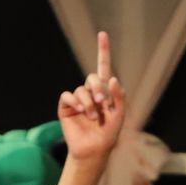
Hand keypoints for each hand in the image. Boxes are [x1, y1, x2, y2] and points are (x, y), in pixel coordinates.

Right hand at [56, 30, 125, 163]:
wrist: (94, 150)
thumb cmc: (108, 134)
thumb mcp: (119, 114)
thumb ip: (119, 96)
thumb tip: (112, 78)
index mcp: (104, 92)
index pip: (103, 67)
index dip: (103, 51)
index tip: (102, 34)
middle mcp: (90, 93)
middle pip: (91, 77)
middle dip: (98, 88)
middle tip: (102, 103)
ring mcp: (77, 100)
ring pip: (80, 90)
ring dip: (88, 102)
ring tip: (92, 116)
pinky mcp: (66, 107)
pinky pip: (67, 96)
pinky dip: (75, 102)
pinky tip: (80, 111)